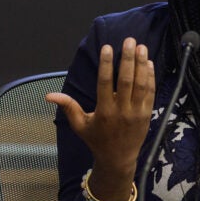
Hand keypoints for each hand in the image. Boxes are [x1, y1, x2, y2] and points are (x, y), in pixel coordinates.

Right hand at [47, 38, 155, 200]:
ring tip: (140, 46)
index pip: (105, 83)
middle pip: (126, 81)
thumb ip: (68, 107)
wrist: (118, 159)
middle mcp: (121, 111)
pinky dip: (150, 77)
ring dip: (141, 64)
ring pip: (141, 85)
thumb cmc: (96, 140)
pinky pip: (150, 93)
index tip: (107, 47)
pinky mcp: (147, 114)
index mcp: (104, 111)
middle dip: (128, 59)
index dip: (107, 64)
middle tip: (129, 40)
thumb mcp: (80, 125)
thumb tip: (49, 96)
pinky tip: (148, 62)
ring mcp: (137, 112)